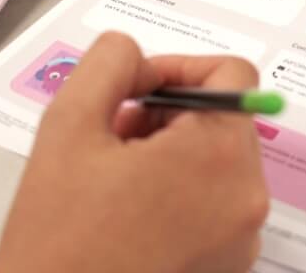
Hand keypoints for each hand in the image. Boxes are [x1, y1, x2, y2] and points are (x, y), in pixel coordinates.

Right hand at [0, 32, 269, 272]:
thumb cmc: (59, 240)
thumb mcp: (69, 126)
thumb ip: (108, 64)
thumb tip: (134, 53)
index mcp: (219, 157)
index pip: (231, 75)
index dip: (176, 69)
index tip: (132, 89)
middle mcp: (246, 198)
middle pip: (224, 118)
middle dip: (167, 113)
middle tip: (113, 134)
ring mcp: (242, 239)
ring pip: (217, 161)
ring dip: (170, 152)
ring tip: (114, 177)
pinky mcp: (228, 267)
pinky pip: (215, 204)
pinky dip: (178, 192)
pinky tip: (128, 210)